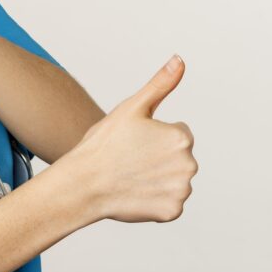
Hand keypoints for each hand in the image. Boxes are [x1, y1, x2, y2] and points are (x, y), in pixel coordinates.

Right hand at [58, 55, 197, 225]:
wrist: (82, 184)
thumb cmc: (103, 143)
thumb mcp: (132, 108)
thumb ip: (161, 84)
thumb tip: (179, 60)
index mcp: (181, 137)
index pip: (177, 134)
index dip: (153, 136)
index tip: (133, 142)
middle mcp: (189, 165)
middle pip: (179, 158)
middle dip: (159, 157)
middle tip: (130, 159)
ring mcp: (181, 190)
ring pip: (174, 179)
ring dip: (158, 178)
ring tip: (131, 176)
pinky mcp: (172, 211)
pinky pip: (169, 202)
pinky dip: (155, 199)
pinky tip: (135, 192)